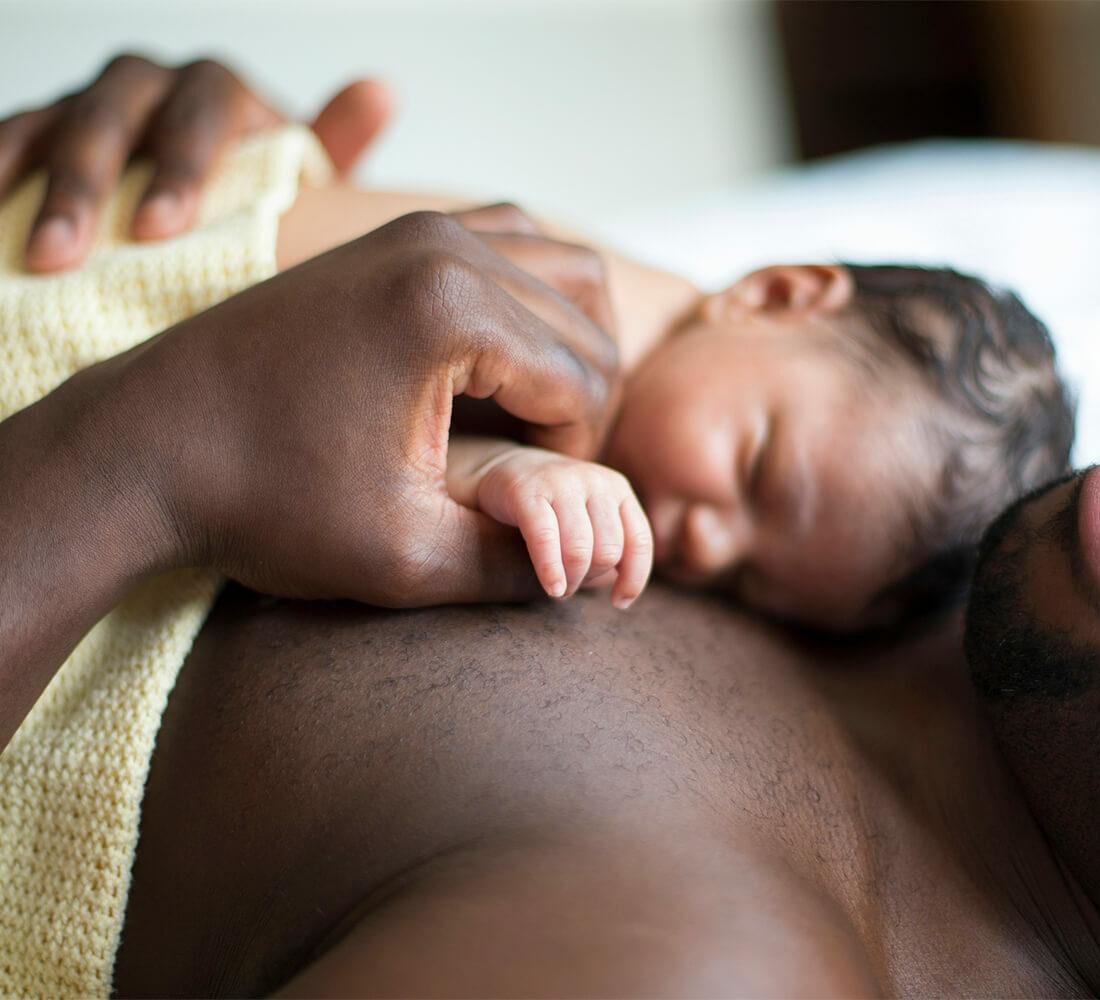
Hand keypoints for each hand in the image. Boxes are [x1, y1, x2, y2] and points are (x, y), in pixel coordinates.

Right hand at [0, 54, 392, 271]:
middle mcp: (151, 88)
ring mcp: (91, 106)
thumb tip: (381, 90)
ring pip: (52, 122)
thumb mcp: (303, 175)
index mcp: (218, 95)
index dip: (177, 162)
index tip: (157, 229)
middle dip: (86, 179)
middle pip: (114, 110)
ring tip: (23, 254)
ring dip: (31, 182)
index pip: (202, 108)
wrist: (213, 201)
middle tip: (67, 254)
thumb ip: (333, 141)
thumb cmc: (262, 196)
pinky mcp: (41, 131)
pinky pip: (7, 138)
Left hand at [99, 211, 617, 605]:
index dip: (578, 459)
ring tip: (529, 417)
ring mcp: (414, 228)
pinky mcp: (391, 235)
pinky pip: (508, 244)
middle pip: (586, 322)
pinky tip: (496, 367)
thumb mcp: (402, 557)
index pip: (585, 382)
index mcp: (451, 309)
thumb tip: (589, 569)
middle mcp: (443, 244)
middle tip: (537, 469)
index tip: (530, 504)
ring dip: (570, 346)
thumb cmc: (263, 501)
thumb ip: (513, 566)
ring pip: (563, 268)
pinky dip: (531, 303)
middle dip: (584, 405)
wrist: (148, 447)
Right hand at [475, 446, 652, 607]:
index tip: (619, 603)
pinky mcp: (527, 492)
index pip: (639, 541)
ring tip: (559, 589)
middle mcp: (595, 481)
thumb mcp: (590, 517)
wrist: (504, 470)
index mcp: (617, 488)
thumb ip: (609, 547)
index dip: (634, 579)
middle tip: (572, 585)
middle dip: (591, 578)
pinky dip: (550, 570)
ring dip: (571, 581)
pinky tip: (552, 587)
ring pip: (579, 550)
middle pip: (608, 551)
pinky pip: (545, 539)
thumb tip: (624, 595)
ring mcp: (561, 483)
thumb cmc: (553, 507)